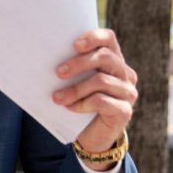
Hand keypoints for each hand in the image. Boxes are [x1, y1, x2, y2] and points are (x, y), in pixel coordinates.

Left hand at [53, 29, 137, 169]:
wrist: (92, 135)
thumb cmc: (80, 101)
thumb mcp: (75, 81)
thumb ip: (70, 68)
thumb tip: (44, 56)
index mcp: (113, 60)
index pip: (109, 39)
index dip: (93, 37)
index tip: (74, 45)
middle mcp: (125, 73)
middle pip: (105, 57)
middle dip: (78, 63)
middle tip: (58, 73)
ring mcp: (128, 92)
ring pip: (101, 80)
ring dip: (75, 89)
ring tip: (56, 98)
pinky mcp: (125, 111)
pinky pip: (102, 101)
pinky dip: (82, 104)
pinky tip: (70, 107)